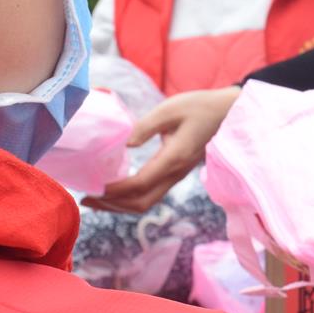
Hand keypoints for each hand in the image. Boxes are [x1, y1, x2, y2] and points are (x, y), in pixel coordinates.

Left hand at [85, 86, 239, 214]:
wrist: (227, 113)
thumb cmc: (200, 107)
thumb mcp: (170, 109)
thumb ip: (146, 126)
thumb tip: (125, 145)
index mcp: (173, 159)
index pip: (139, 184)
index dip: (115, 190)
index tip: (93, 187)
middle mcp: (175, 173)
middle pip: (141, 203)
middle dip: (112, 205)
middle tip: (86, 198)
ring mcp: (176, 176)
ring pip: (146, 203)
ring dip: (120, 205)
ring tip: (96, 199)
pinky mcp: (174, 173)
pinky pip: (151, 194)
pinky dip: (130, 198)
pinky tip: (115, 191)